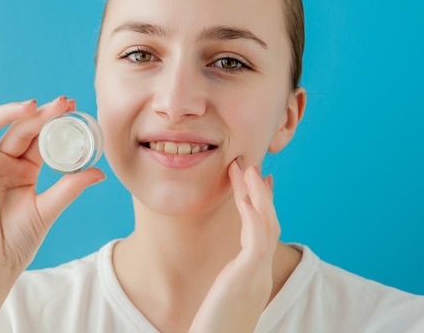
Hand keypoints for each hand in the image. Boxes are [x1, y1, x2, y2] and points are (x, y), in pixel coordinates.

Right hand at [0, 93, 105, 271]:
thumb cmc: (19, 239)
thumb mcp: (48, 209)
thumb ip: (70, 187)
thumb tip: (100, 172)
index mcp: (23, 167)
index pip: (38, 135)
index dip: (53, 120)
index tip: (72, 106)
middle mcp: (0, 159)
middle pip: (18, 127)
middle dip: (40, 114)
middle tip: (62, 103)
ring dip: (8, 112)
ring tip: (33, 107)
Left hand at [188, 158, 278, 332]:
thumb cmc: (214, 331)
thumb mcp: (222, 301)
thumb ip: (228, 284)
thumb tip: (226, 274)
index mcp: (254, 277)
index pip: (262, 233)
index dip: (261, 206)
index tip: (258, 183)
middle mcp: (259, 274)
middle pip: (266, 223)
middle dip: (258, 192)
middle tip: (251, 165)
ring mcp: (256, 276)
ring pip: (265, 225)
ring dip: (256, 194)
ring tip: (247, 168)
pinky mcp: (246, 278)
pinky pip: (256, 240)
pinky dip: (252, 215)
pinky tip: (244, 196)